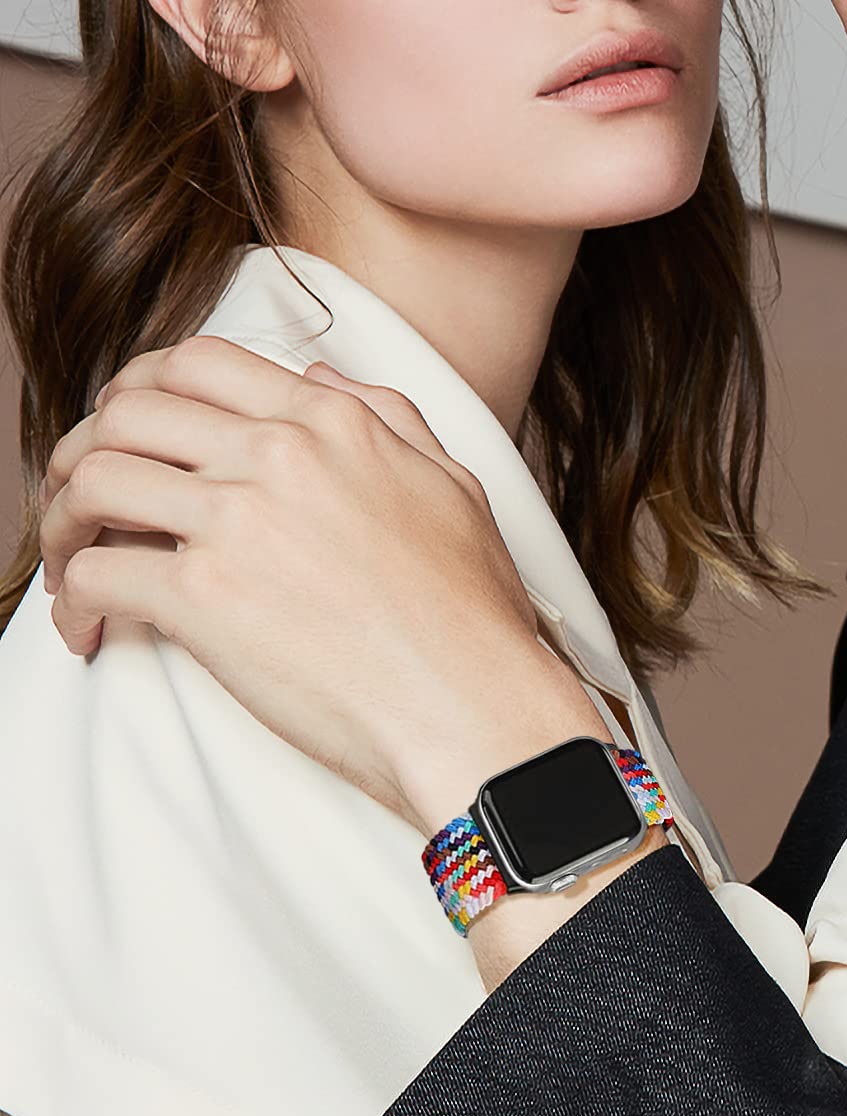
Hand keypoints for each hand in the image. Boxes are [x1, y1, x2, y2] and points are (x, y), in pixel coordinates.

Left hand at [38, 336, 603, 830]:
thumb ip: (389, 419)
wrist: (473, 708)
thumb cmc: (475, 619)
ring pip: (93, 480)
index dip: (144, 391)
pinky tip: (84, 630)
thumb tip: (321, 378)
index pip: (200, 366)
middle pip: (128, 413)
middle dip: (83, 448)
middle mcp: (279, 455)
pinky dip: (70, 602)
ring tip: (69, 560)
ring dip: (61, 519)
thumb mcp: (455, 489)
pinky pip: (96, 574)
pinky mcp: (206, 597)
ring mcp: (238, 521)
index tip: (131, 431)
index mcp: (334, 424)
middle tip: (78, 495)